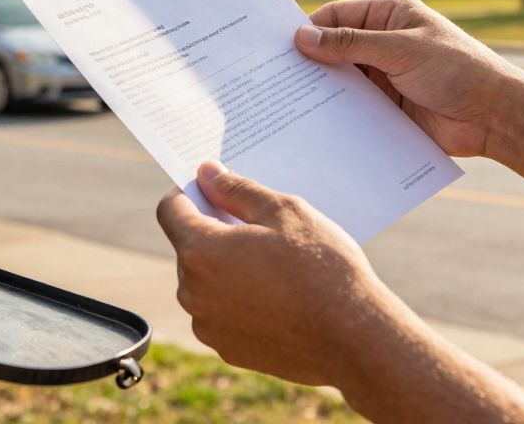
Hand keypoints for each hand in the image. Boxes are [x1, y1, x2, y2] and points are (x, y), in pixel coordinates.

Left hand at [156, 160, 401, 386]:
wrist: (353, 338)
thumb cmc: (321, 267)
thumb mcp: (284, 211)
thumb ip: (237, 189)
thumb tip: (206, 173)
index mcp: (200, 251)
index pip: (170, 209)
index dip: (188, 192)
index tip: (214, 188)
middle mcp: (193, 292)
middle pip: (190, 248)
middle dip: (215, 232)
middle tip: (261, 228)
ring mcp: (209, 326)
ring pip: (206, 283)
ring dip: (228, 268)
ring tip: (276, 266)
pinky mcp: (229, 350)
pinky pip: (223, 313)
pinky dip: (240, 301)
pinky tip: (279, 298)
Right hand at [296, 0, 523, 157]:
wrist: (494, 117)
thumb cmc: (457, 70)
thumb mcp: (401, 50)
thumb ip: (350, 43)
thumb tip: (303, 37)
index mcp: (390, 15)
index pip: (337, 16)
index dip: (309, 29)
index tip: (278, 47)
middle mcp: (384, 43)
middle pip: (335, 49)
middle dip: (310, 62)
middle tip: (273, 76)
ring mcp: (385, 76)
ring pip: (342, 80)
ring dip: (321, 90)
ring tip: (286, 102)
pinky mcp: (387, 107)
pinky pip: (354, 107)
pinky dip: (336, 112)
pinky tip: (313, 122)